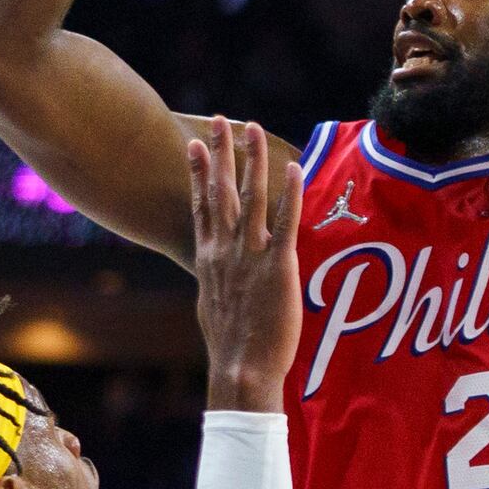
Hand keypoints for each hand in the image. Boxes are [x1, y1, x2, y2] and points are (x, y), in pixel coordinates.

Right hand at [189, 117, 303, 411]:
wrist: (240, 369)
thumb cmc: (229, 346)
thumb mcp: (211, 305)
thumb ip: (215, 281)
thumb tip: (214, 275)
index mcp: (208, 258)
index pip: (201, 205)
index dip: (198, 172)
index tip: (194, 144)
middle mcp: (224, 250)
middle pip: (221, 191)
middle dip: (221, 152)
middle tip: (219, 119)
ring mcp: (249, 257)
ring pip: (250, 198)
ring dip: (252, 160)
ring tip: (252, 128)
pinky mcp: (277, 268)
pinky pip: (285, 224)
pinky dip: (290, 195)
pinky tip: (294, 169)